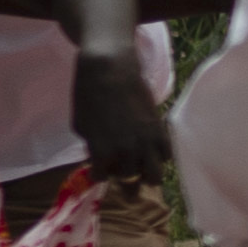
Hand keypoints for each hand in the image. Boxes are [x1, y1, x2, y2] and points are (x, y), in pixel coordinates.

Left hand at [67, 51, 177, 183]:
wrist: (110, 68)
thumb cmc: (88, 94)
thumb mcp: (80, 124)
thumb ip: (91, 145)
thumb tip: (100, 156)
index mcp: (102, 151)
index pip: (102, 177)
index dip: (99, 172)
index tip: (99, 165)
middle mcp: (126, 151)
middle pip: (128, 178)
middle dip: (121, 172)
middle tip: (118, 161)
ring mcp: (146, 141)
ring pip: (154, 175)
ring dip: (145, 171)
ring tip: (140, 162)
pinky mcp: (160, 128)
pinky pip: (167, 155)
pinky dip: (159, 155)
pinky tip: (151, 147)